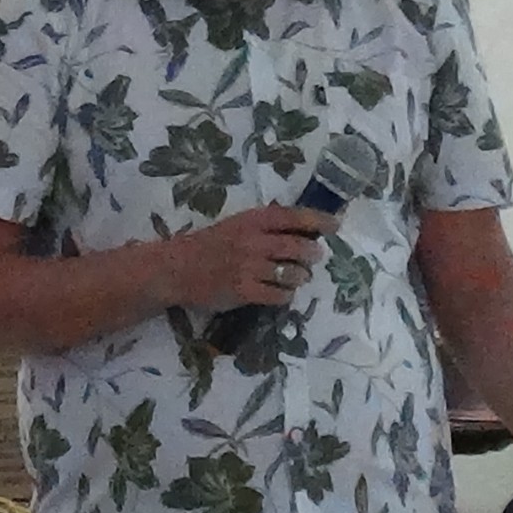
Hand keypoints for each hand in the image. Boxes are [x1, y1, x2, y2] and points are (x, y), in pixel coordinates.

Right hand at [152, 205, 332, 315]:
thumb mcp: (236, 225)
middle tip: (313, 258)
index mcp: (252, 220)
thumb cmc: (209, 244)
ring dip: (301, 276)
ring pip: (293, 274)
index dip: (319, 220)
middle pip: (299, 248)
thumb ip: (265, 226)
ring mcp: (249, 268)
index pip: (294, 217)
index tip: (336, 225)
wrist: (176, 268)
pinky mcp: (244, 292)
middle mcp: (253, 242)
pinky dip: (286, 295)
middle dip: (313, 254)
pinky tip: (281, 292)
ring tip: (297, 276)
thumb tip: (304, 230)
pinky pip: (279, 295)